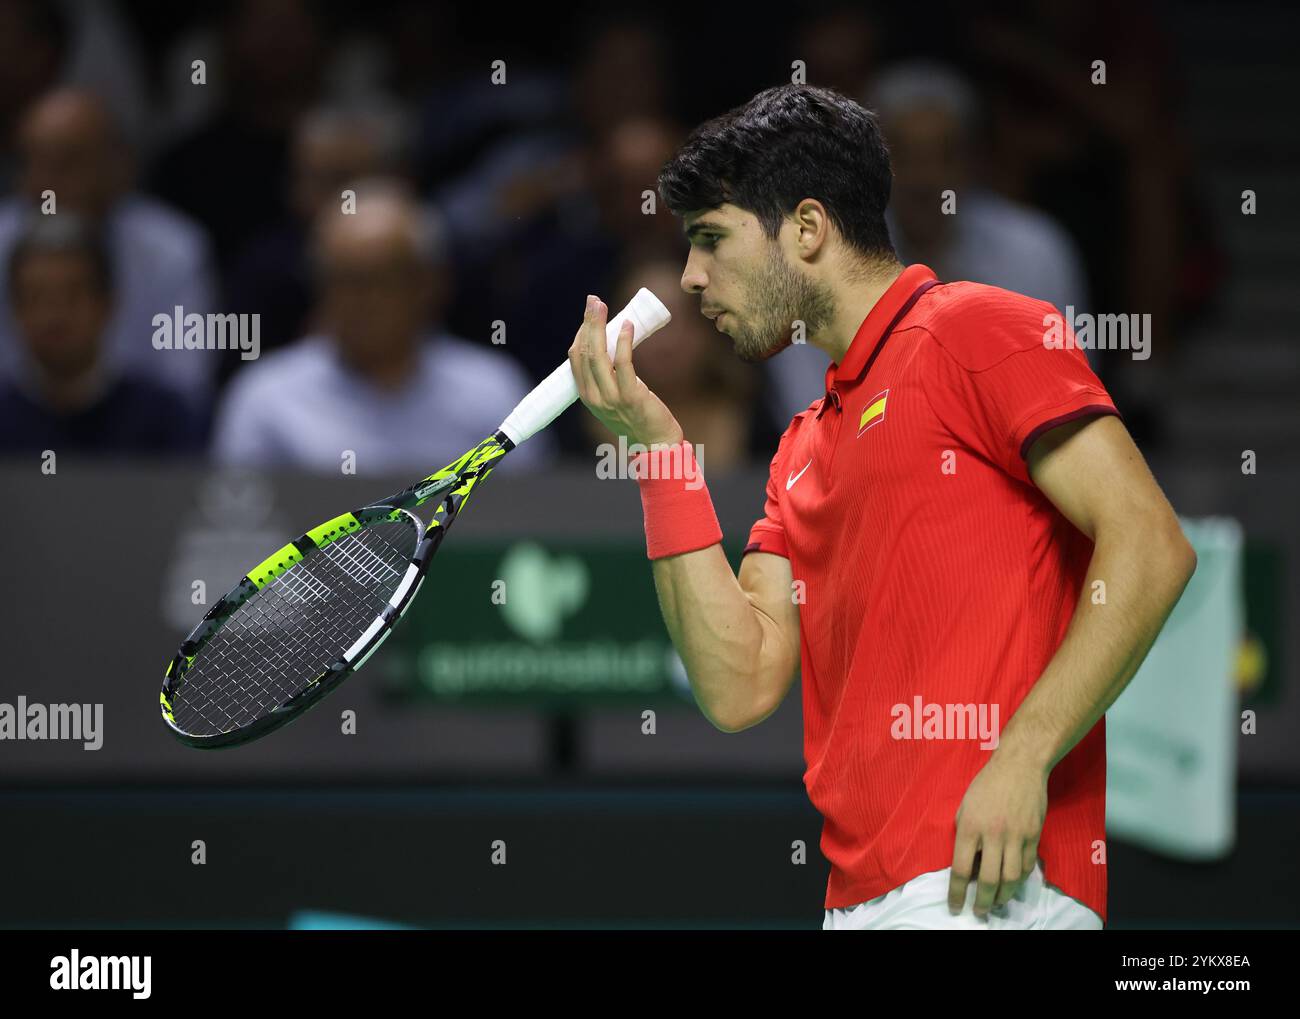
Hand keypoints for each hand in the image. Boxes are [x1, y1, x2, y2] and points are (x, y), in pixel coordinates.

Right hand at [568, 294, 682, 447]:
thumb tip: (610, 343)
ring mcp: (611, 397)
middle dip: (587, 322)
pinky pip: (623, 363)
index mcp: (585, 395)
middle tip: (593, 300)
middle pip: (584, 352)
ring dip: (599, 326)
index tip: (589, 312)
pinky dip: (623, 341)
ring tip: (603, 306)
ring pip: (599, 355)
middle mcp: (594, 397)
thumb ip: (606, 377)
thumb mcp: (611, 398)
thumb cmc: (635, 418)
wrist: (654, 443)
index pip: (575, 357)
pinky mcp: (631, 396)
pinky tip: (627, 325)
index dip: (581, 332)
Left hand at [947, 752, 1048, 917]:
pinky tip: (1011, 884)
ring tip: (995, 903)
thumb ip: (964, 833)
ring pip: (1010, 878)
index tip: (955, 906)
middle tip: (978, 912)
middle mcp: (993, 834)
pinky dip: (1019, 880)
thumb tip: (966, 863)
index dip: (956, 892)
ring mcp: (1016, 836)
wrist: (1020, 766)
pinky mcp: (1034, 836)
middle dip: (982, 902)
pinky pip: (1026, 866)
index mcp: (970, 826)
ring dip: (1002, 896)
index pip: (960, 868)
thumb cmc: (986, 784)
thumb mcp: (964, 806)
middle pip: (988, 879)